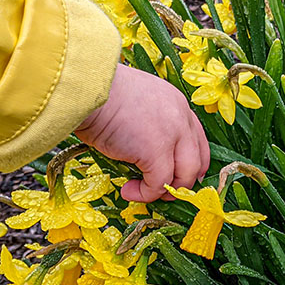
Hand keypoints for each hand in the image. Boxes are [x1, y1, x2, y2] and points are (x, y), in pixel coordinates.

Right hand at [75, 64, 209, 201]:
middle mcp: (180, 117)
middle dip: (183, 182)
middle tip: (164, 192)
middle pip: (197, 160)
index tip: (184, 176)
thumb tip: (141, 149)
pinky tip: (128, 191)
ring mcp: (172, 135)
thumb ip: (149, 122)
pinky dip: (145, 194)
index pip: (197, 137)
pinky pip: (158, 183)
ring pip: (184, 175)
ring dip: (166, 191)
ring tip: (141, 192)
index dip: (193, 161)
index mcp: (176, 103)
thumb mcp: (135, 102)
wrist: (87, 89)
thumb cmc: (100, 94)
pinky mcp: (156, 152)